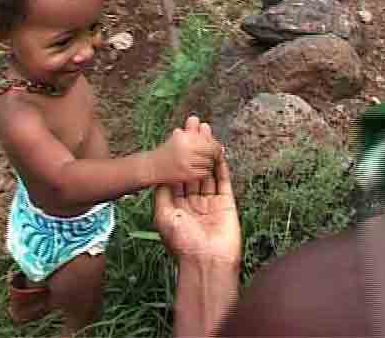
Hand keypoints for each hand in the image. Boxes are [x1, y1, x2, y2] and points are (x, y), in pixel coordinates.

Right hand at [155, 116, 219, 183]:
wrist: (151, 167)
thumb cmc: (167, 151)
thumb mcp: (178, 136)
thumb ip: (191, 129)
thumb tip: (205, 125)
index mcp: (184, 137)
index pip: (208, 140)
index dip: (214, 144)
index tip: (215, 146)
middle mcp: (185, 149)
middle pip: (211, 151)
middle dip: (213, 154)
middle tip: (213, 155)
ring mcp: (186, 163)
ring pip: (209, 162)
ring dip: (208, 163)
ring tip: (202, 162)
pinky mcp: (186, 175)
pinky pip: (204, 173)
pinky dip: (203, 172)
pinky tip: (198, 169)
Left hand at [155, 121, 241, 263]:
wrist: (207, 261)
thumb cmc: (182, 242)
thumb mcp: (163, 216)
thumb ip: (162, 193)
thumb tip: (158, 175)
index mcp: (177, 204)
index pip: (177, 173)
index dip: (177, 154)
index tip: (178, 134)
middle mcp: (193, 200)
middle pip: (192, 167)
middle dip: (194, 146)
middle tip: (195, 124)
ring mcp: (210, 201)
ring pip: (208, 170)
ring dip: (207, 150)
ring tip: (207, 130)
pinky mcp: (226, 202)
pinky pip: (223, 180)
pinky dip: (222, 165)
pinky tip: (219, 150)